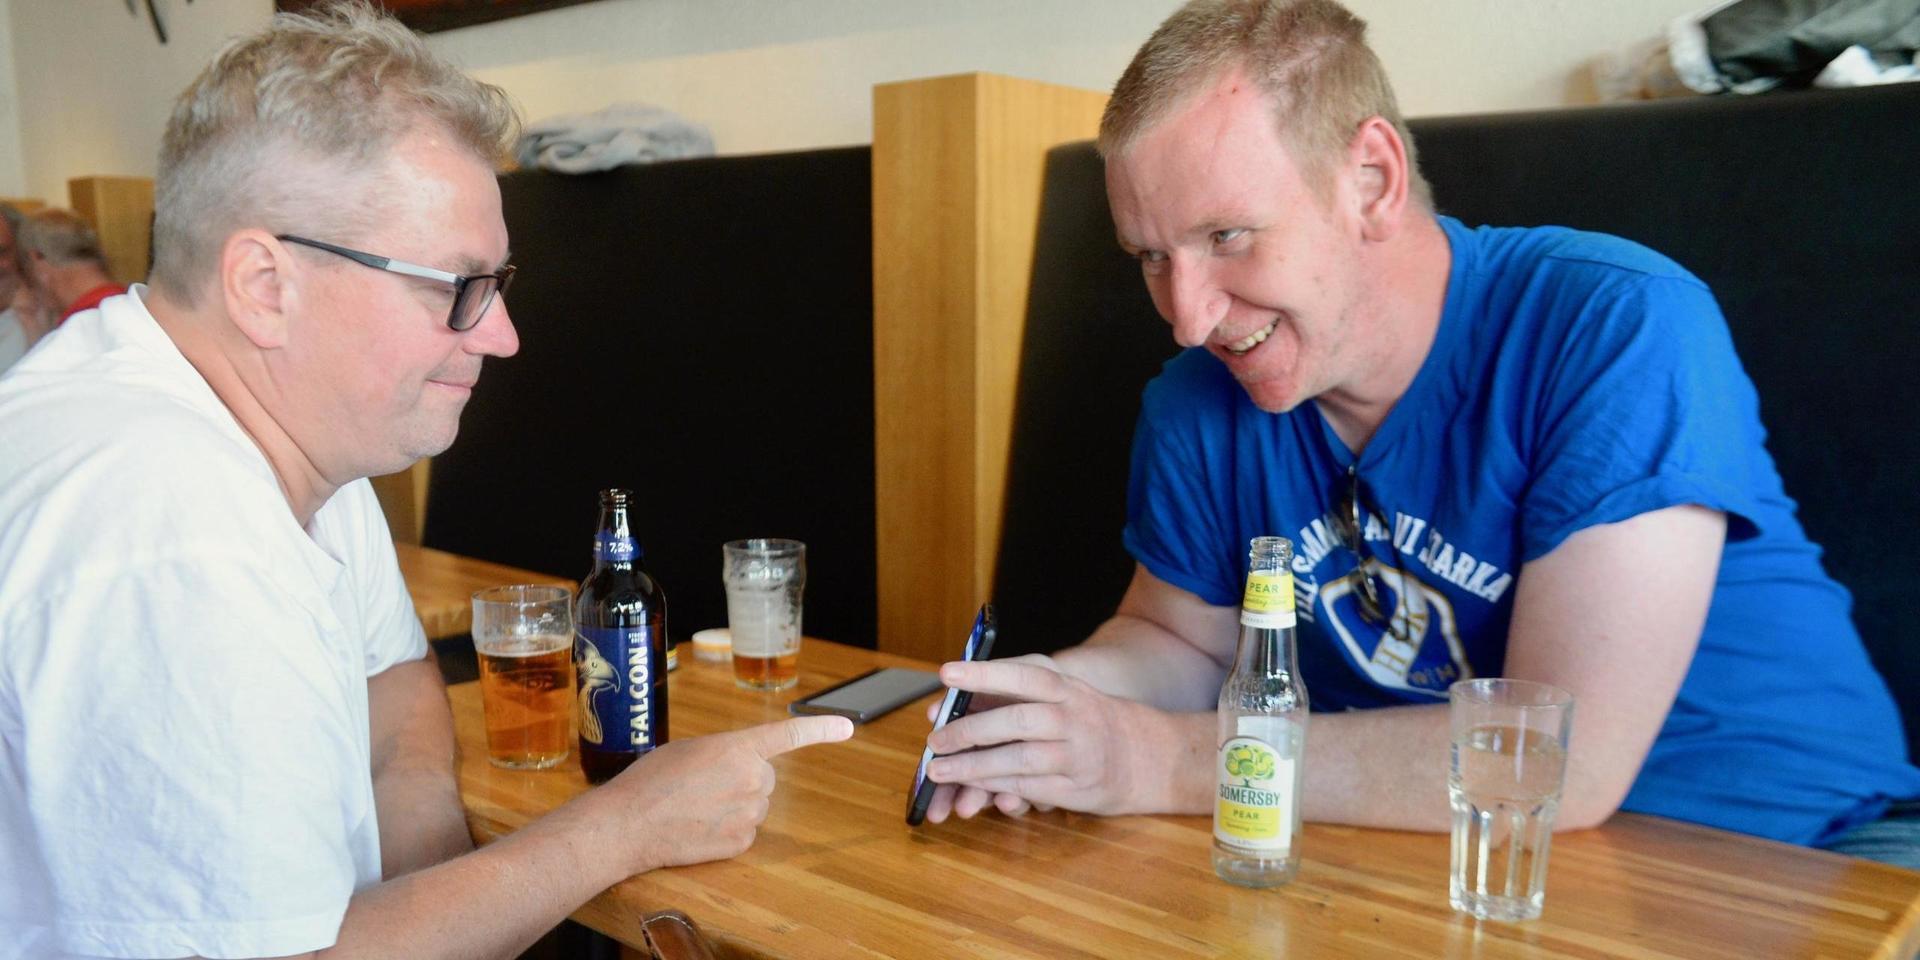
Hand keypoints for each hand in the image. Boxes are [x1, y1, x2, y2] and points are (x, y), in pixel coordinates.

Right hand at [600, 715, 852, 872]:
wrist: (629, 823)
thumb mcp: (689, 750)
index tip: (847, 727)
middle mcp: (752, 777)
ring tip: (694, 808)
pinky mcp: (741, 843)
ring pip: (755, 806)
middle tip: (702, 787)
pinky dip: (726, 832)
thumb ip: (724, 753)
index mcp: (737, 747)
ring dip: (734, 806)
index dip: (820, 729)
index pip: (788, 734)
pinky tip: (698, 829)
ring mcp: (749, 813)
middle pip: (764, 778)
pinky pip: (745, 832)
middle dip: (741, 781)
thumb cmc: (650, 781)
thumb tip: (737, 765)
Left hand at [921, 656, 1174, 819]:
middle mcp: (1074, 718)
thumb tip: (955, 702)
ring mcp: (1077, 755)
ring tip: (939, 770)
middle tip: (934, 740)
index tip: (946, 673)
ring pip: (1018, 760)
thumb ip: (1018, 697)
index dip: (984, 673)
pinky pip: (1028, 787)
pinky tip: (970, 785)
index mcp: (1067, 688)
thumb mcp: (1065, 695)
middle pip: (1016, 721)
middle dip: (969, 731)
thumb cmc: (1089, 720)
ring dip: (973, 767)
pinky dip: (995, 786)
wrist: (1148, 756)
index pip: (1023, 676)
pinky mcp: (1077, 788)